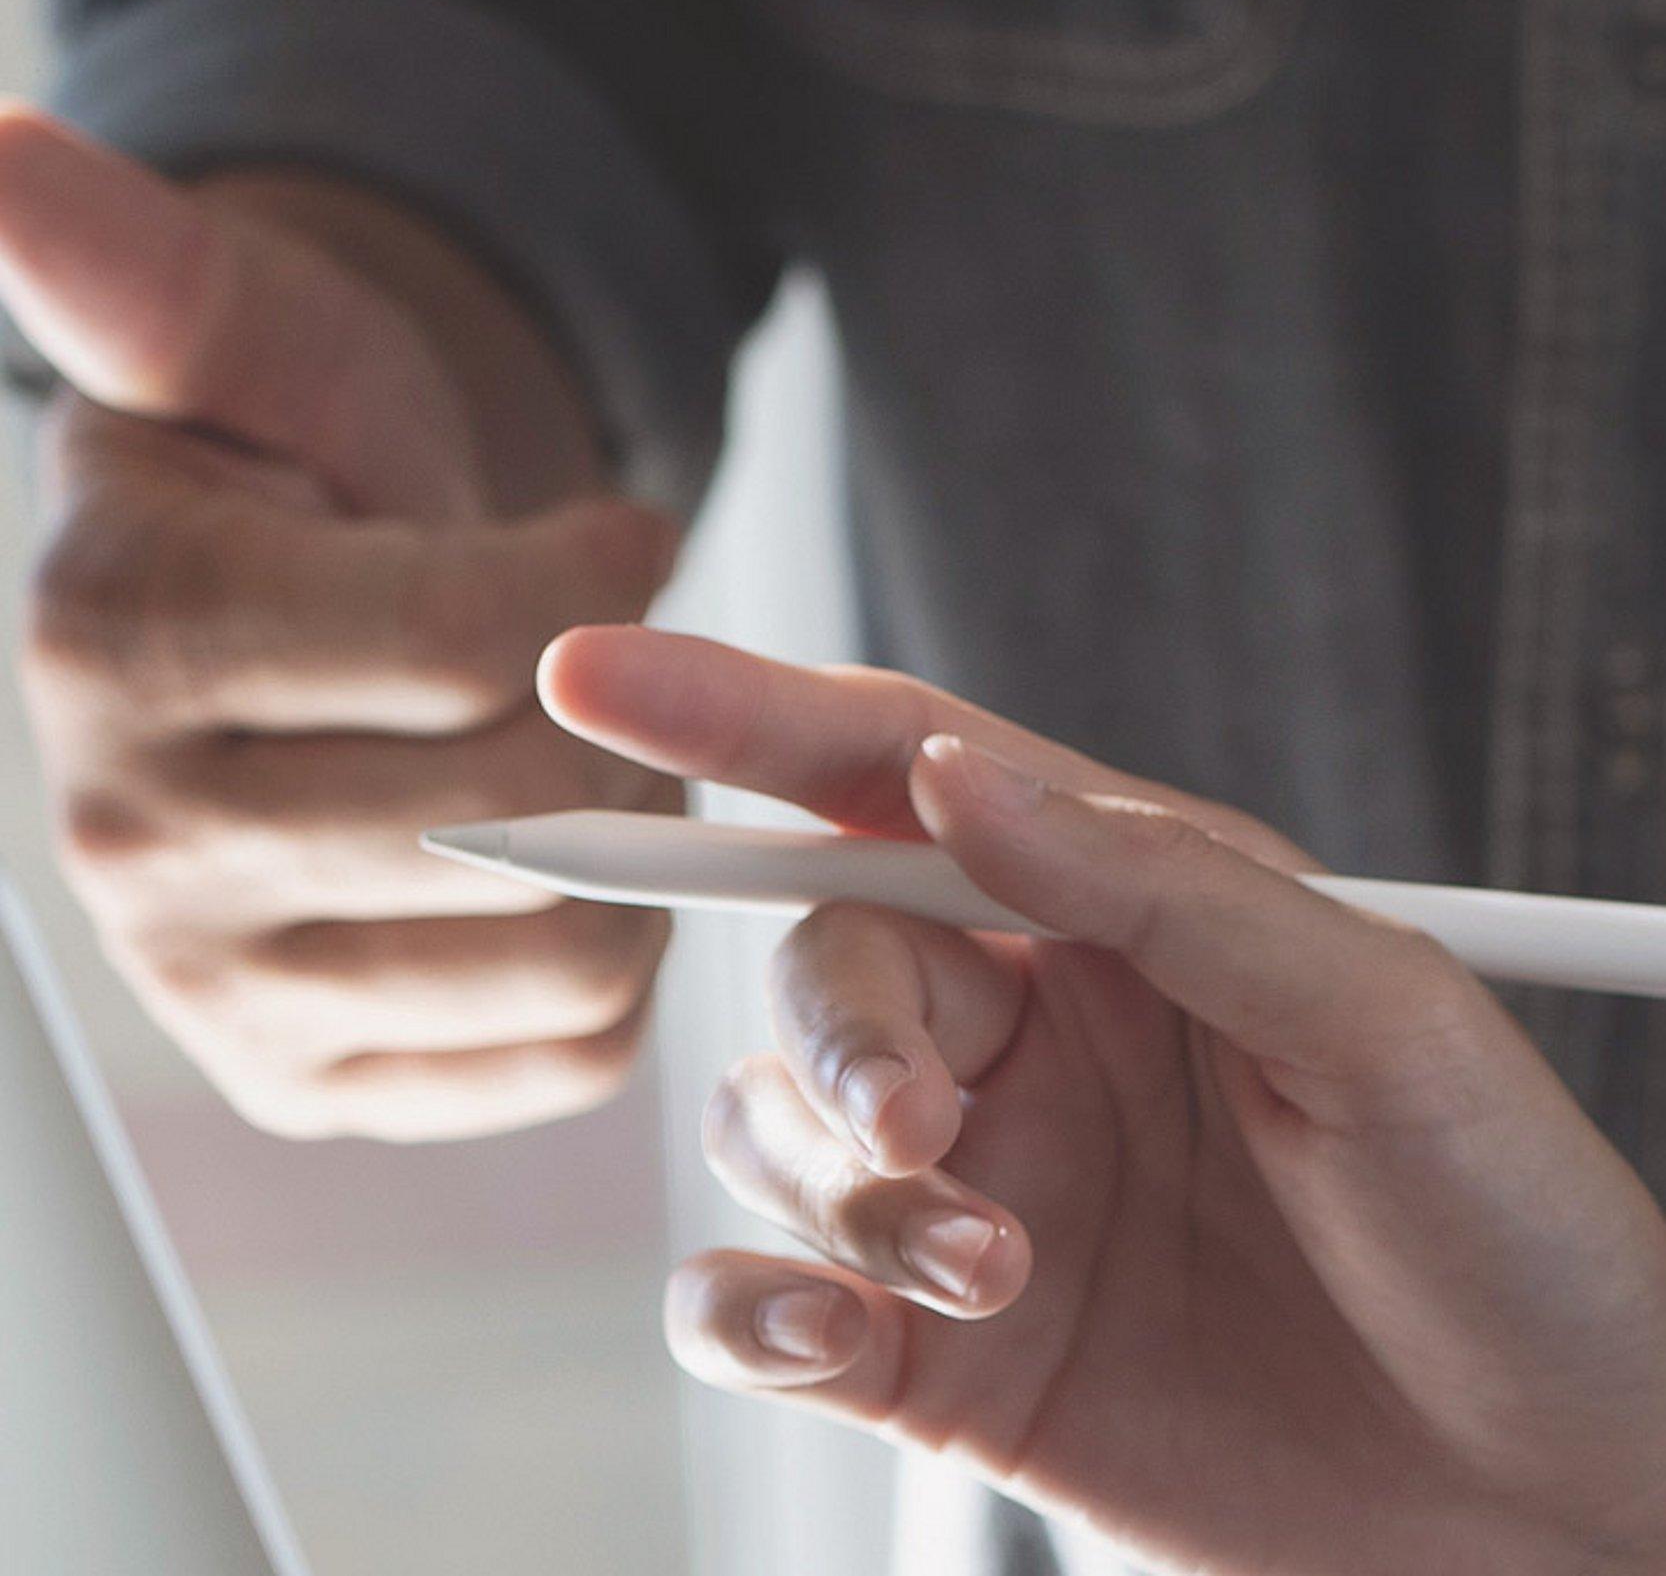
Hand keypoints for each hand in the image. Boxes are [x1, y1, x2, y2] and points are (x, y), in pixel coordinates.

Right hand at [3, 107, 681, 1139]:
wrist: (311, 638)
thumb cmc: (314, 482)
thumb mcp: (251, 347)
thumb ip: (143, 271)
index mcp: (118, 647)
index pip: (465, 641)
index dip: (596, 579)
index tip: (621, 534)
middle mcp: (137, 848)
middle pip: (521, 811)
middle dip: (616, 724)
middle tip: (604, 674)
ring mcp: (226, 997)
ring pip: (564, 954)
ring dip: (633, 843)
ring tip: (591, 766)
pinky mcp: (317, 1087)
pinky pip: (566, 1052)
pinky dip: (618, 957)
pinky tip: (567, 866)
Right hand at [543, 626, 1665, 1574]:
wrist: (1554, 1507)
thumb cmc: (1505, 1230)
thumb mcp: (1372, 1014)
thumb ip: (1156, 881)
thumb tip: (951, 780)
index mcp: (1116, 917)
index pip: (890, 785)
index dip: (731, 717)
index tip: (593, 675)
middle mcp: (1024, 1041)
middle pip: (815, 970)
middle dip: (832, 1037)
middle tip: (913, 1123)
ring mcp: (969, 1194)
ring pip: (774, 1138)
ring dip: (841, 1196)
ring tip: (991, 1266)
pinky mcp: (937, 1356)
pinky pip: (762, 1303)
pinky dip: (751, 1313)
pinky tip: (833, 1337)